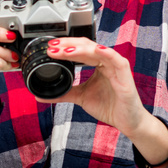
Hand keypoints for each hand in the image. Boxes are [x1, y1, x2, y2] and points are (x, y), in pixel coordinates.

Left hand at [40, 38, 167, 164]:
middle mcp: (106, 62)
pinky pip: (117, 61)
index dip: (64, 47)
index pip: (79, 50)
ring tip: (66, 50)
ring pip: (98, 51)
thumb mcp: (81, 97)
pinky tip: (97, 50)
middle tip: (52, 47)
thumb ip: (63, 94)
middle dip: (68, 45)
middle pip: (86, 46)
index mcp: (97, 64)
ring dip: (82, 49)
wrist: (126, 121)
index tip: (50, 48)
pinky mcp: (125, 76)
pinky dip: (107, 53)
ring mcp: (116, 67)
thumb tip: (40, 96)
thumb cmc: (109, 106)